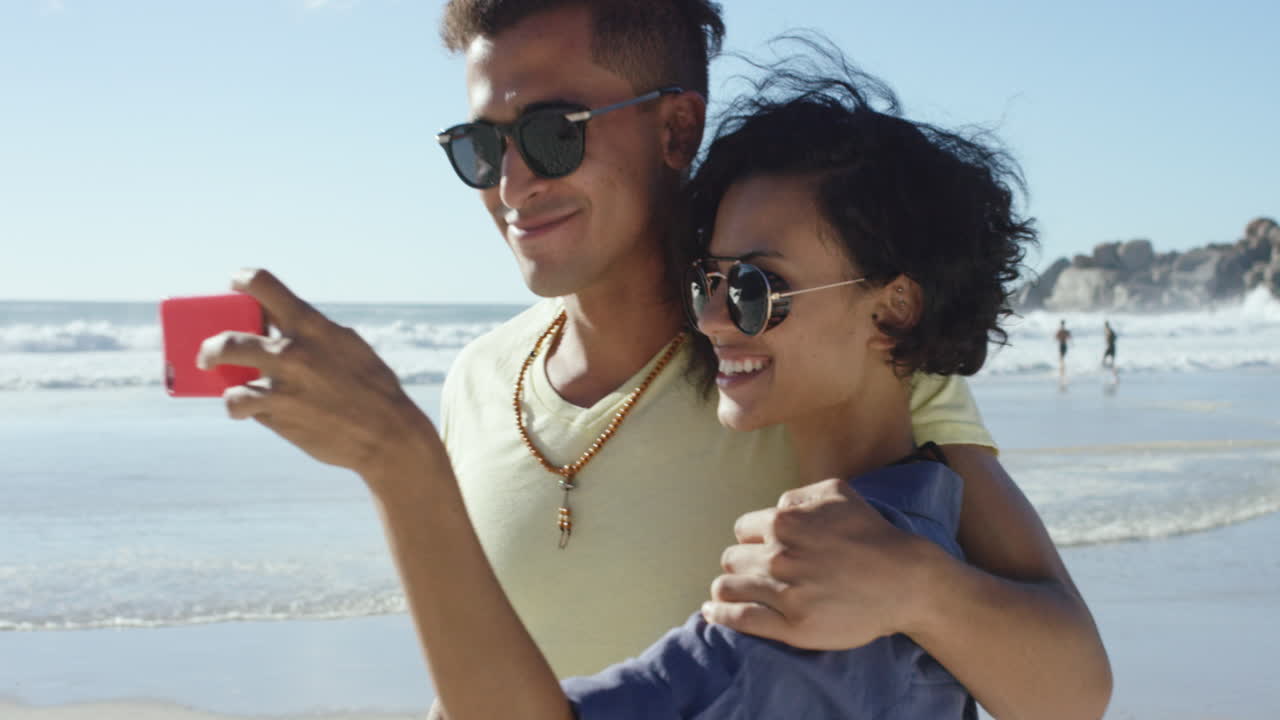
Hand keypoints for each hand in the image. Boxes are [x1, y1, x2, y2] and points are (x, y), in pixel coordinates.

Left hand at [196, 268, 435, 478]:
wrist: (387, 433)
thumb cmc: (370, 387)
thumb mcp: (347, 346)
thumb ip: (313, 333)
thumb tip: (278, 322)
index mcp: (312, 325)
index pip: (263, 285)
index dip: (242, 280)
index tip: (235, 286)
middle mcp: (292, 351)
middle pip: (228, 338)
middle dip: (210, 346)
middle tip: (207, 354)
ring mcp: (282, 384)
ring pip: (227, 377)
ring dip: (220, 379)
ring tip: (226, 387)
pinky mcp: (277, 414)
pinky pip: (239, 404)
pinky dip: (239, 407)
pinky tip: (247, 410)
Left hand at [701, 477, 941, 650]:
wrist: (905, 580)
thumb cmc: (873, 534)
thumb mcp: (837, 492)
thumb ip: (799, 494)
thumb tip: (777, 505)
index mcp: (784, 522)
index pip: (742, 530)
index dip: (751, 540)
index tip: (761, 550)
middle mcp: (778, 555)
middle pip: (731, 559)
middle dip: (740, 564)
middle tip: (752, 573)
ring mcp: (783, 592)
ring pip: (727, 587)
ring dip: (725, 589)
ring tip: (725, 594)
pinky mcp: (791, 626)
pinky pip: (740, 619)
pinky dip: (721, 615)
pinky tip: (713, 613)